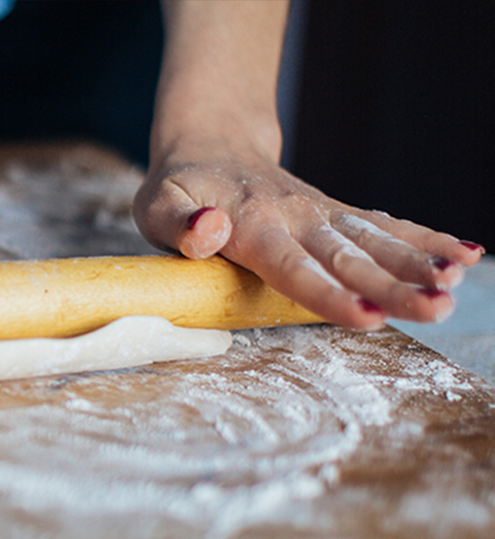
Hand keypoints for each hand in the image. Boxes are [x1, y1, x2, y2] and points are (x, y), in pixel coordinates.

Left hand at [133, 143, 484, 328]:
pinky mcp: (336, 213)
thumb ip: (177, 223)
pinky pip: (384, 224)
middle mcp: (295, 218)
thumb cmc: (179, 187)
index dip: (328, 293)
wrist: (210, 142)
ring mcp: (321, 214)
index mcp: (252, 225)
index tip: (366, 315)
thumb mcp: (156, 205)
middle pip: (348, 258)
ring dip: (419, 262)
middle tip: (437, 307)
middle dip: (394, 285)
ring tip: (458, 283)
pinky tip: (467, 255)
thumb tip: (207, 230)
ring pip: (375, 240)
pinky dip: (425, 238)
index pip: (293, 266)